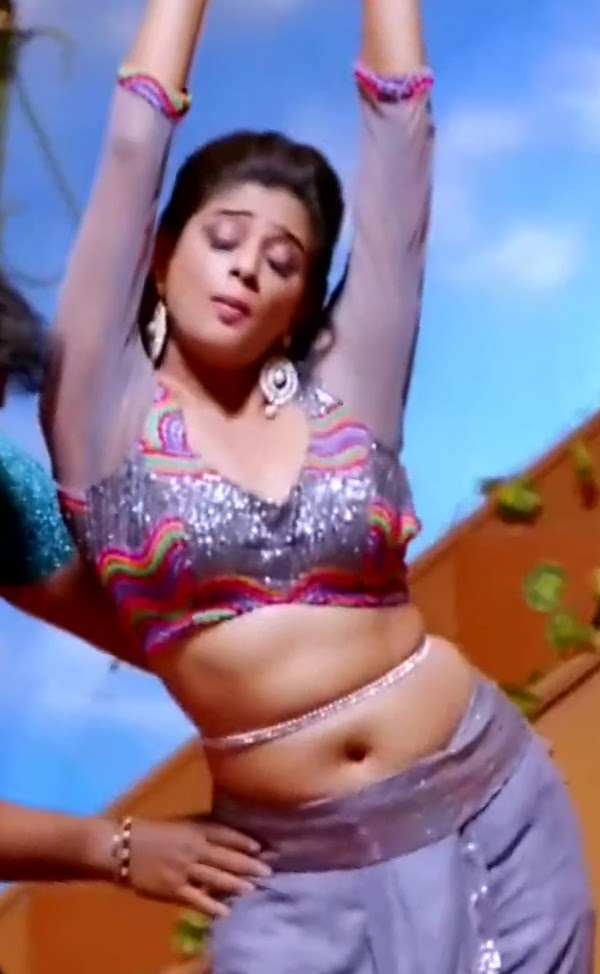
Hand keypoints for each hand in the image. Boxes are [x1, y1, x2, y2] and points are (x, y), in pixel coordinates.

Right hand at [127, 819, 269, 916]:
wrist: (120, 847)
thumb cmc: (150, 834)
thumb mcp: (178, 826)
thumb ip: (200, 831)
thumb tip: (223, 836)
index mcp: (193, 831)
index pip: (224, 834)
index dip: (243, 841)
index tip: (261, 847)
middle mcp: (192, 849)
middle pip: (225, 857)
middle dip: (248, 865)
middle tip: (268, 871)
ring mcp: (183, 869)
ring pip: (215, 878)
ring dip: (236, 884)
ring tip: (253, 889)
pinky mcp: (172, 889)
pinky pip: (196, 899)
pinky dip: (212, 906)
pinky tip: (226, 911)